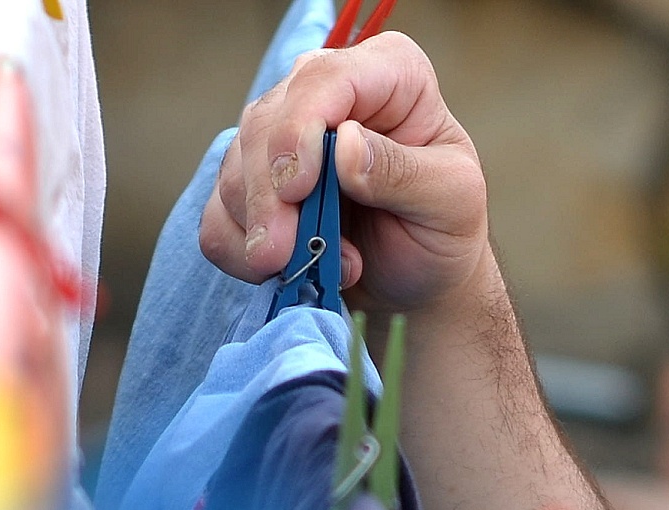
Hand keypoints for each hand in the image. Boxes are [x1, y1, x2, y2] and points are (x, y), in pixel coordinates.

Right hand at [199, 34, 492, 315]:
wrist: (421, 277)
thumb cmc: (444, 229)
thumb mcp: (450, 200)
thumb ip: (402, 172)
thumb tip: (342, 145)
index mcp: (388, 73)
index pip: (326, 78)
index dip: (299, 128)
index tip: (298, 188)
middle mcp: (328, 92)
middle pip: (266, 124)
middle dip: (268, 196)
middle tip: (282, 254)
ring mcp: (284, 135)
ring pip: (235, 169)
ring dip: (260, 230)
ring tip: (315, 266)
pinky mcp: (256, 184)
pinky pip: (218, 213)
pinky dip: (239, 249)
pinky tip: (283, 270)